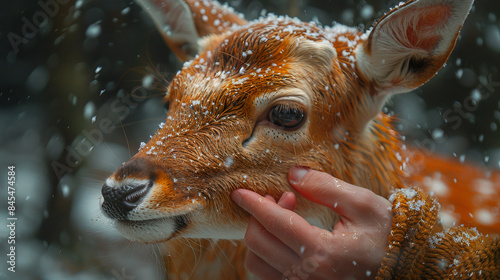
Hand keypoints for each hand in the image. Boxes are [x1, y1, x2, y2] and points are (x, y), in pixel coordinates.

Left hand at [231, 167, 392, 279]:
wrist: (408, 270)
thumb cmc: (389, 237)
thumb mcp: (363, 204)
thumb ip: (325, 187)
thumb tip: (292, 174)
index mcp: (323, 253)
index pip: (274, 223)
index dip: (253, 204)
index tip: (239, 192)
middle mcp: (308, 278)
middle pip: (258, 244)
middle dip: (260, 216)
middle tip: (282, 199)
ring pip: (257, 266)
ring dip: (261, 238)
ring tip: (286, 220)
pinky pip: (269, 278)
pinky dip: (267, 257)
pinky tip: (285, 241)